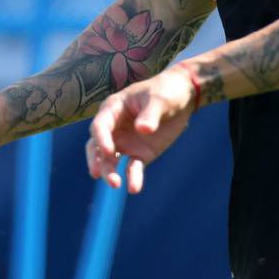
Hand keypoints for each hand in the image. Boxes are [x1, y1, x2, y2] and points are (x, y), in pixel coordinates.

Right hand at [86, 68, 198, 193]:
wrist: (183, 98)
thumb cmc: (166, 91)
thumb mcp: (160, 98)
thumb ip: (151, 114)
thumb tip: (143, 130)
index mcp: (114, 108)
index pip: (100, 125)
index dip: (101, 138)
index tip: (108, 150)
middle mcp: (114, 128)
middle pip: (97, 146)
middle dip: (96, 160)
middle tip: (97, 173)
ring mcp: (125, 143)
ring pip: (110, 161)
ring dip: (109, 172)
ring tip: (115, 184)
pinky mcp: (139, 154)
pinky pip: (132, 168)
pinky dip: (132, 178)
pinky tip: (134, 188)